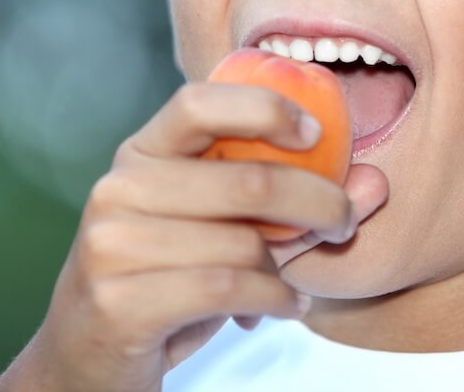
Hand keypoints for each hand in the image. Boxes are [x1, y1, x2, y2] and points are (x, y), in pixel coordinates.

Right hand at [0, 81, 388, 391]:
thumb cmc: (167, 282)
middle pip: (246, 180)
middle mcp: (119, 189)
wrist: (85, 360)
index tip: (315, 131)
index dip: (264, 107)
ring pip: (242, 244)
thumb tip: (378, 183)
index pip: (198, 103)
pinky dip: (273, 300)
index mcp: (140, 154)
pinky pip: (227, 289)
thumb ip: (292, 206)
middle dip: (316, 201)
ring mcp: (113, 246)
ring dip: (288, 267)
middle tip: (344, 222)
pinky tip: (284, 307)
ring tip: (293, 283)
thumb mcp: (220, 231)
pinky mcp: (120, 301)